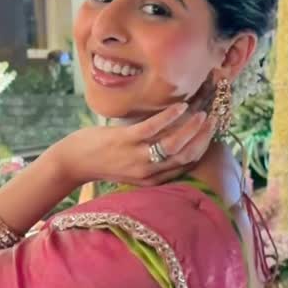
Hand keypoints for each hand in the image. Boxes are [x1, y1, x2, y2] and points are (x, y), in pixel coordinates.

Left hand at [57, 100, 217, 188]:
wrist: (73, 163)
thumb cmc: (102, 161)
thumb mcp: (131, 168)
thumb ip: (151, 159)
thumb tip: (173, 138)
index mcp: (151, 180)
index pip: (185, 165)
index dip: (201, 148)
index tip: (211, 133)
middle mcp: (147, 172)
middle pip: (184, 156)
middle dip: (203, 138)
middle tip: (214, 120)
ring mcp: (136, 157)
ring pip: (174, 144)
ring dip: (192, 128)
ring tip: (202, 113)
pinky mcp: (125, 141)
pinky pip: (153, 128)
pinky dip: (169, 117)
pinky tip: (180, 107)